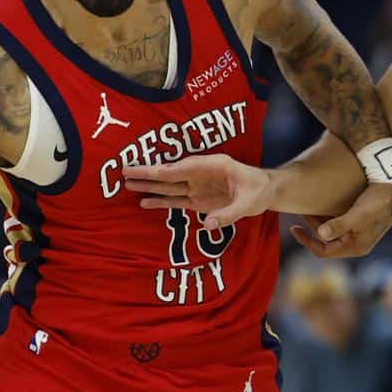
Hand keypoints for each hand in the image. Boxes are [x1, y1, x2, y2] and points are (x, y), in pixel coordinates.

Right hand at [126, 155, 272, 228]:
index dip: (162, 170)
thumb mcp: (249, 202)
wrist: (266, 191)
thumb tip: (207, 225)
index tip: (144, 169)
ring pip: (169, 187)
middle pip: (170, 175)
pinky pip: (176, 201)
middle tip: (124, 171)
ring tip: (128, 184)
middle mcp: (201, 174)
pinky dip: (161, 202)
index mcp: (213, 166)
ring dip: (150, 186)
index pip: (183, 168)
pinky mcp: (198, 200)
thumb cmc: (259, 190)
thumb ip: (229, 213)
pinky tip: (145, 203)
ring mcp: (198, 187)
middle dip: (148, 173)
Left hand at [290, 182, 391, 259]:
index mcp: (356, 247)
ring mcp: (359, 233)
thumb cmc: (378, 200)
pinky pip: (339, 223)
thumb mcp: (358, 214)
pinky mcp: (361, 222)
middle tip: (301, 211)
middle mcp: (357, 243)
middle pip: (327, 241)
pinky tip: (322, 205)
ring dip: (319, 220)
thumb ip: (339, 225)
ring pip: (332, 231)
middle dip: (312, 227)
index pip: (323, 251)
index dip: (306, 241)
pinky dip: (328, 216)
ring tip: (308, 207)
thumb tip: (321, 235)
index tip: (293, 228)